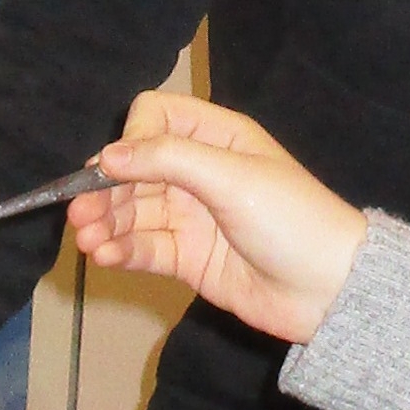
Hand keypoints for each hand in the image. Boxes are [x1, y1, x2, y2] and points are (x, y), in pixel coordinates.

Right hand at [70, 90, 366, 343]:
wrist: (329, 291)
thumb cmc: (294, 221)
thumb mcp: (233, 178)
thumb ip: (169, 160)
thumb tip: (108, 155)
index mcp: (219, 138)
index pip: (157, 118)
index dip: (133, 138)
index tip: (117, 166)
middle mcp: (202, 173)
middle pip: (136, 169)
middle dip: (106, 189)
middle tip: (79, 212)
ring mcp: (194, 217)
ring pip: (134, 212)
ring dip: (106, 223)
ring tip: (86, 240)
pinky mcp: (189, 258)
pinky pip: (144, 248)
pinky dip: (121, 250)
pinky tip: (104, 256)